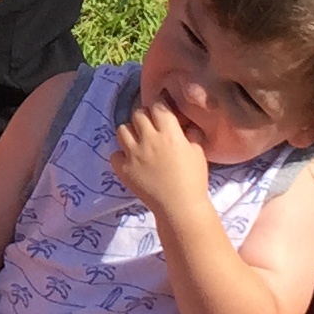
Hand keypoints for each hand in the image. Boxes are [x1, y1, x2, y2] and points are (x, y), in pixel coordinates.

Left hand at [109, 95, 208, 217]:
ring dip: (130, 132)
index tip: (161, 110)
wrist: (180, 208)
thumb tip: (184, 123)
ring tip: (138, 141)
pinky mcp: (123, 169)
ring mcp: (133, 154)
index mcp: (169, 134)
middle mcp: (149, 140)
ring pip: (122, 129)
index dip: (160, 105)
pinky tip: (130, 160)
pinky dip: (120, 155)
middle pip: (138, 114)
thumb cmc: (194, 180)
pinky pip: (114, 153)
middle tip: (150, 126)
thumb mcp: (198, 152)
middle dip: (144, 116)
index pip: (158, 106)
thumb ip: (191, 134)